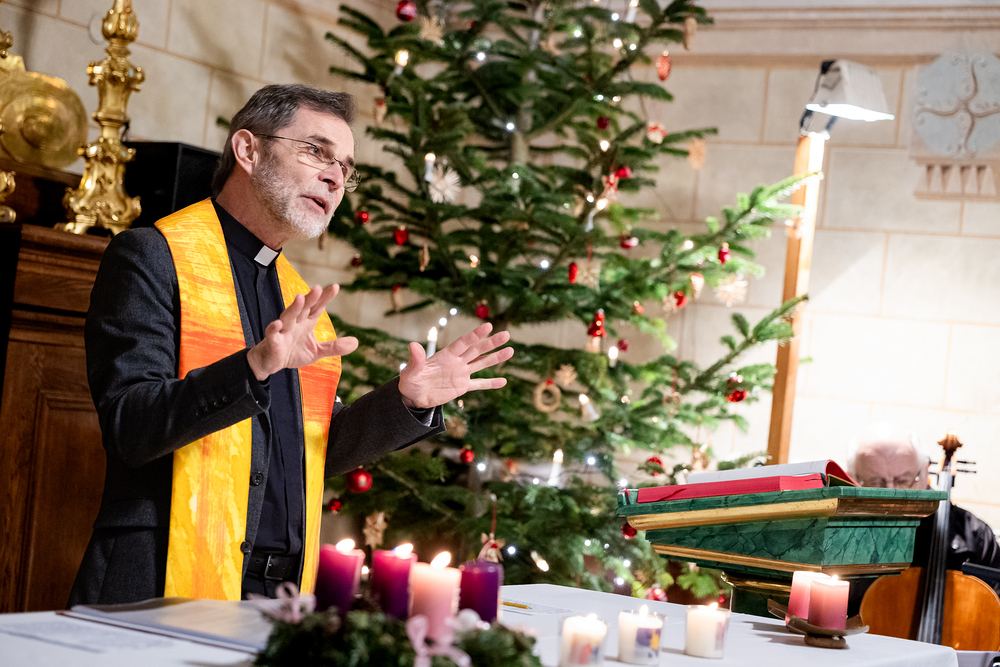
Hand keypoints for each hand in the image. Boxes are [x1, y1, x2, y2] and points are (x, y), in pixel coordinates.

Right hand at [246, 284, 358, 380]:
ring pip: (288, 317)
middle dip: (310, 299)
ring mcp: (283, 331)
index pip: (317, 308)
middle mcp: (295, 323)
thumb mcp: (317, 351)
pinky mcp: (272, 341)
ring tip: (300, 298)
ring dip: (294, 308)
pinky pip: (272, 333)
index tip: (336, 286)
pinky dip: (274, 329)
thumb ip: (334, 347)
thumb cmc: (293, 352)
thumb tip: (356, 342)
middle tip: (318, 288)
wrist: (272, 362)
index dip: (325, 298)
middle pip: (303, 308)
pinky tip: (277, 324)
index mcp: (306, 323)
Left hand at [398, 323, 512, 408]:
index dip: (475, 334)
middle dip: (491, 343)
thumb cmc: (410, 382)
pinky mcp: (462, 387)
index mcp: (446, 355)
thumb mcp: (410, 371)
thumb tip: (412, 345)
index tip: (488, 326)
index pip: (463, 342)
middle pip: (477, 350)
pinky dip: (491, 383)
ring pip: (481, 363)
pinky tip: (503, 381)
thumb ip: (415, 359)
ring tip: (510, 351)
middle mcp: (456, 362)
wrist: (414, 397)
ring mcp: (461, 374)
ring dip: (495, 358)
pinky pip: (479, 384)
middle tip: (506, 334)